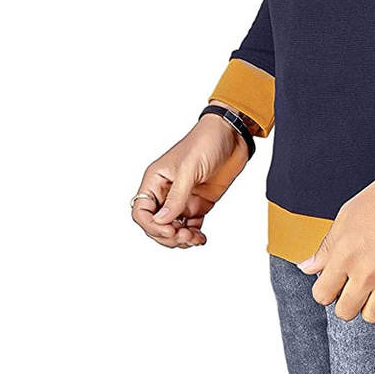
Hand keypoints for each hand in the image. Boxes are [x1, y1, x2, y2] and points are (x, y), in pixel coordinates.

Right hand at [131, 105, 248, 248]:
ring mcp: (183, 198)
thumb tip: (162, 221)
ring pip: (172, 229)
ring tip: (195, 238)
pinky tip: (201, 238)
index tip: (169, 230)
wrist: (233, 134)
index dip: (151, 225)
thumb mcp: (189, 168)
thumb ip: (176, 196)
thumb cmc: (207, 141)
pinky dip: (194, 236)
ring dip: (181, 239)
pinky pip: (190, 226)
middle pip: (156, 225)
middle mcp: (167, 191)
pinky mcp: (199, 203)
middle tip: (184, 236)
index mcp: (156, 179)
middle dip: (167, 235)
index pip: (141, 211)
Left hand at [296, 165, 374, 322]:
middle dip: (346, 301)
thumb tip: (308, 267)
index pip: (322, 294)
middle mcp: (366, 271)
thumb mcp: (347, 216)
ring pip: (372, 315)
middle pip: (345, 311)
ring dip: (372, 304)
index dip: (326, 290)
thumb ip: (327, 247)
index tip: (334, 285)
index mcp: (345, 254)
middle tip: (354, 287)